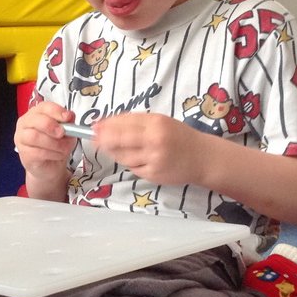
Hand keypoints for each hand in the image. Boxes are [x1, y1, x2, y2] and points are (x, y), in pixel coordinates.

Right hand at [13, 101, 77, 193]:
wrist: (51, 165)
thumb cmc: (56, 145)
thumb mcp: (66, 132)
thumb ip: (68, 123)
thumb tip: (70, 116)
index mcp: (36, 113)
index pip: (44, 107)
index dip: (56, 111)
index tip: (67, 117)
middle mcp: (26, 124)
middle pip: (36, 120)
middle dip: (52, 126)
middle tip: (62, 133)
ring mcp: (22, 139)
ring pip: (35, 137)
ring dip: (54, 143)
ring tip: (63, 148)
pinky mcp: (24, 154)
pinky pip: (37, 152)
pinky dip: (51, 154)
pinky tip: (56, 155)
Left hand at [93, 112, 207, 186]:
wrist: (202, 157)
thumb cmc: (179, 137)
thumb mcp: (161, 122)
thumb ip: (136, 122)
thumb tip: (107, 123)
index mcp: (156, 124)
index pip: (124, 123)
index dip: (106, 126)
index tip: (95, 126)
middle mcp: (154, 141)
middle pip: (119, 140)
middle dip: (104, 140)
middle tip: (95, 139)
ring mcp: (153, 159)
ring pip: (123, 156)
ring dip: (117, 153)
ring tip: (122, 148)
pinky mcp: (153, 174)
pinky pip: (132, 168)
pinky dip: (130, 163)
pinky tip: (138, 158)